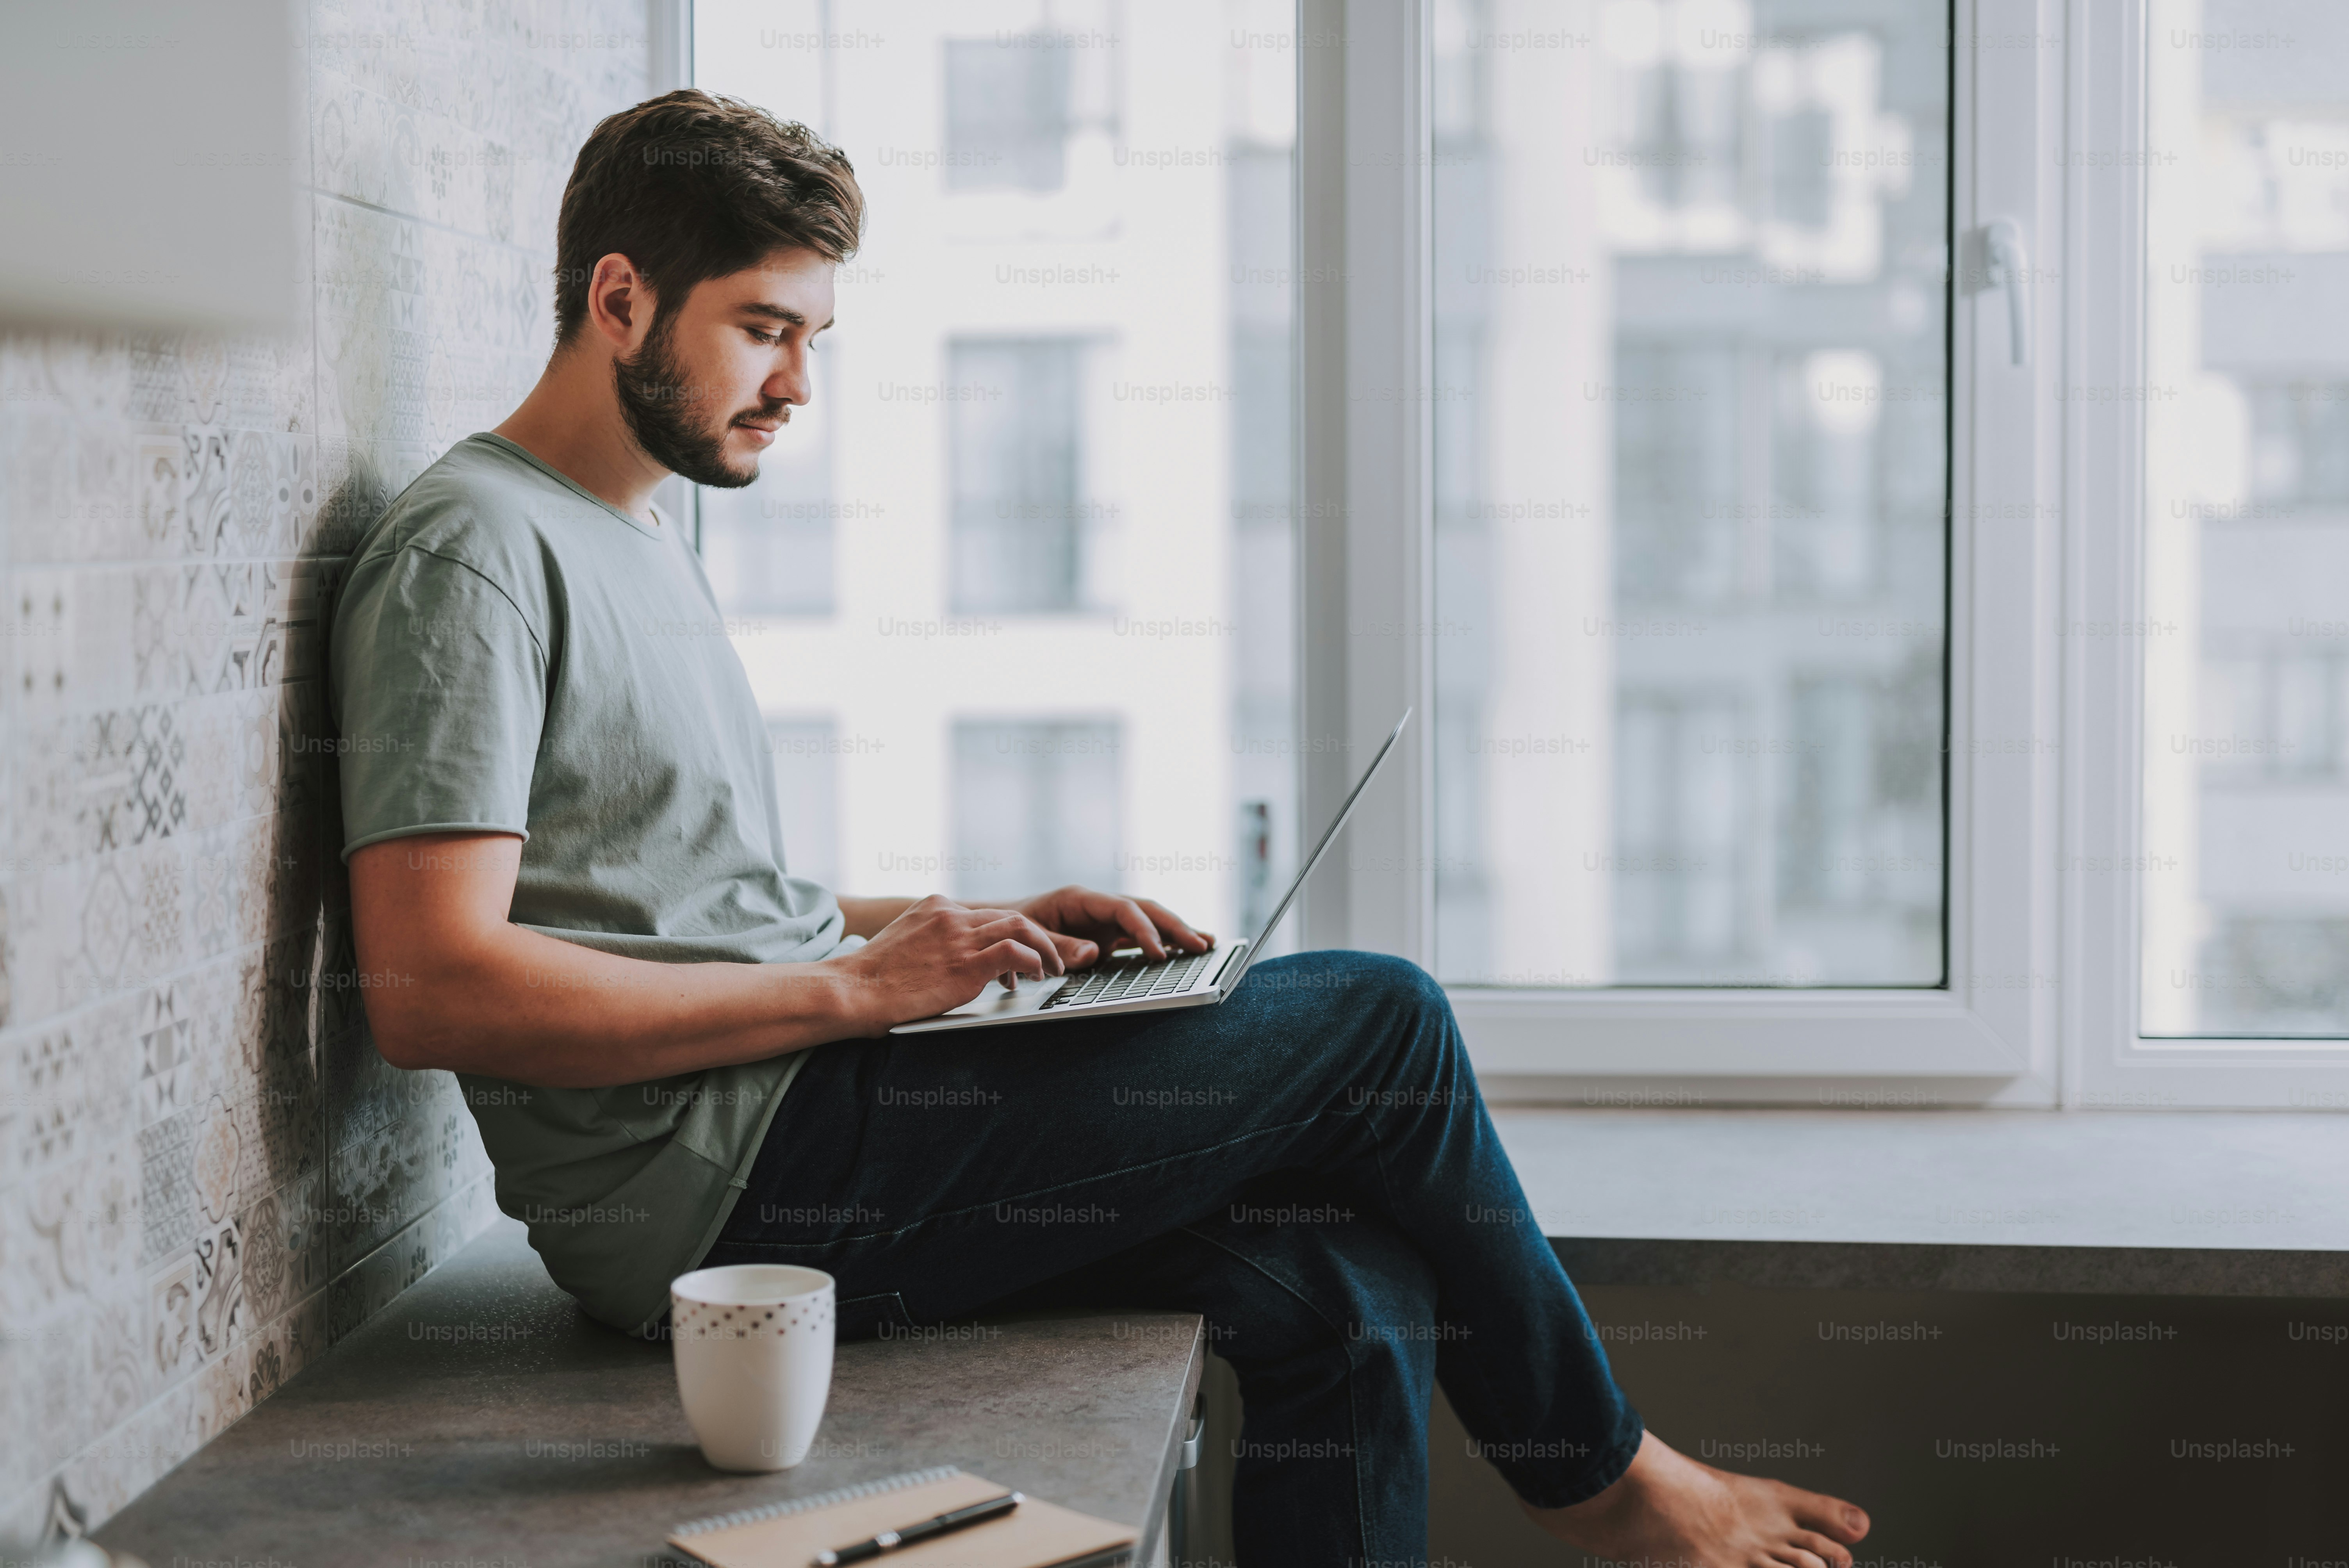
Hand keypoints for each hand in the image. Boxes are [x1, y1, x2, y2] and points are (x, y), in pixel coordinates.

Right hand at [830, 895, 1069, 1033]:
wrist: (853, 990)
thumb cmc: (874, 979)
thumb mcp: (906, 943)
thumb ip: (933, 941)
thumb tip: (952, 960)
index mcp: (936, 907)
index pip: (986, 914)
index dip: (1008, 935)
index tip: (1019, 956)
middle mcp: (951, 915)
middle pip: (1009, 916)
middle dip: (1035, 937)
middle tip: (1049, 958)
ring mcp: (959, 937)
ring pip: (1020, 927)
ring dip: (1044, 948)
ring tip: (1052, 968)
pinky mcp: (966, 963)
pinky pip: (1015, 952)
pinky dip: (1034, 961)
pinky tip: (1036, 975)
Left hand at [1006, 885, 1213, 967]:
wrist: (1001, 927)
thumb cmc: (1013, 928)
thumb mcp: (1030, 935)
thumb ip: (1060, 944)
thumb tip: (1093, 953)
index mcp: (1080, 899)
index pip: (1122, 910)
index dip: (1144, 930)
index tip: (1159, 953)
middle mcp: (1098, 906)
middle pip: (1145, 910)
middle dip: (1175, 927)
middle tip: (1201, 945)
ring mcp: (1105, 920)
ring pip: (1149, 921)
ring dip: (1177, 931)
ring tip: (1208, 943)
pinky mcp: (1107, 935)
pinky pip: (1141, 936)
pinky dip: (1164, 942)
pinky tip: (1185, 950)